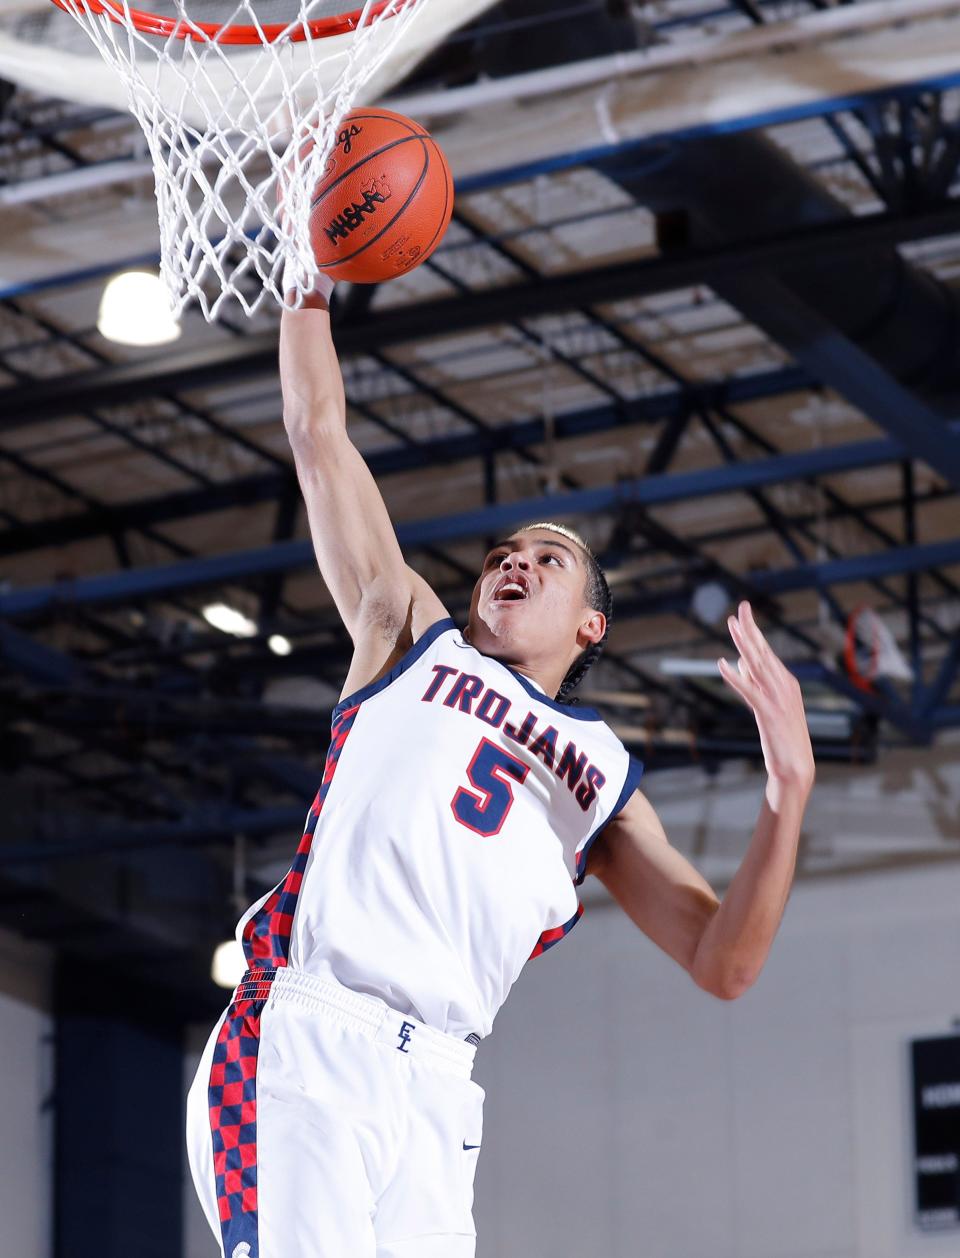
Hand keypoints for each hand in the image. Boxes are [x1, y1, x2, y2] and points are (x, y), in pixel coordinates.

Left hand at [718, 602, 814, 807]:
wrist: (796, 768)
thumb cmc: (781, 737)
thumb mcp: (768, 704)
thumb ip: (755, 683)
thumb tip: (739, 661)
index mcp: (786, 682)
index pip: (766, 651)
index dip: (753, 632)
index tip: (743, 613)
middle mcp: (784, 686)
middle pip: (763, 652)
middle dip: (750, 629)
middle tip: (740, 608)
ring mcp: (778, 699)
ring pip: (758, 666)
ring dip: (744, 644)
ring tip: (732, 626)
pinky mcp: (768, 714)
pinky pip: (749, 691)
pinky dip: (735, 677)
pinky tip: (722, 665)